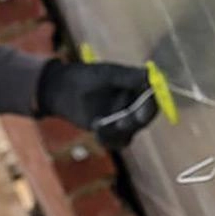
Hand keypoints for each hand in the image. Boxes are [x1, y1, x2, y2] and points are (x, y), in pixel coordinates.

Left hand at [35, 60, 157, 147]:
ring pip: (130, 132)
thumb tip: (150, 76)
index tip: (148, 104)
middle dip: (135, 120)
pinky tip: (96, 129)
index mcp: (137, 89)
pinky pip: (115, 141)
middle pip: (144, 118)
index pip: (153, 98)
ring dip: (118, 130)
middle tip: (123, 120)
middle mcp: (133, 106)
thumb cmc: (86, 76)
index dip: (153, 102)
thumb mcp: (108, 74)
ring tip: (99, 123)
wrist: (61, 89)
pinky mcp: (110, 132)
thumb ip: (129, 77)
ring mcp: (122, 120)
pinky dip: (107, 137)